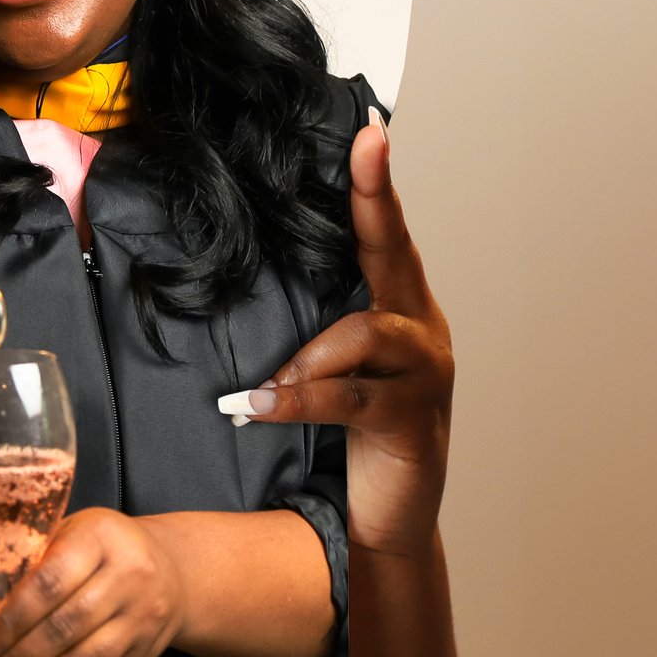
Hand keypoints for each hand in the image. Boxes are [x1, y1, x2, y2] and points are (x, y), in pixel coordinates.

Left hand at [224, 115, 453, 557]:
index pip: (386, 238)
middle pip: (396, 254)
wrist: (381, 522)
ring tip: (266, 387)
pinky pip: (348, 396)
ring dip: (307, 355)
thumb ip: (299, 332)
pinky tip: (258, 406)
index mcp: (398, 311)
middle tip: (364, 152)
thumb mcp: (319, 373)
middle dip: (377, 201)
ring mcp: (423, 374)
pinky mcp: (410, 420)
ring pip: (365, 332)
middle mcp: (420, 331)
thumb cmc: (346, 440)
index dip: (377, 186)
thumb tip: (234, 294)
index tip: (370, 134)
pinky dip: (297, 397)